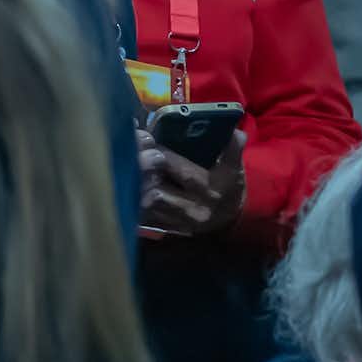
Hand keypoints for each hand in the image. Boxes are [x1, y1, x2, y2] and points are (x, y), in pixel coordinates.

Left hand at [136, 125, 246, 241]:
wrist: (233, 220)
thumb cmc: (230, 187)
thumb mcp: (235, 169)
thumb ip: (234, 150)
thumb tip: (236, 132)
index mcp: (209, 190)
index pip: (183, 173)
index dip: (163, 156)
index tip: (148, 140)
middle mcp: (193, 208)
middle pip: (160, 193)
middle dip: (143, 173)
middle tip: (130, 153)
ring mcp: (180, 222)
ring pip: (150, 207)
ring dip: (136, 188)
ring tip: (125, 167)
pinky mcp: (170, 229)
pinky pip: (147, 220)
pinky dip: (135, 205)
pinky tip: (125, 188)